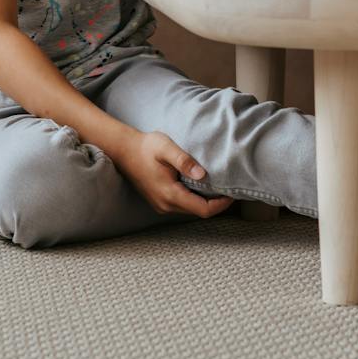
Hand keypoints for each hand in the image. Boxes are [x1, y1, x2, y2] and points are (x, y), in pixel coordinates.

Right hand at [112, 129, 235, 217]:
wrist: (124, 150)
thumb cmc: (146, 147)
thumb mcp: (166, 148)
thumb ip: (184, 161)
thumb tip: (202, 174)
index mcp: (170, 194)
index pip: (203, 210)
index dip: (221, 205)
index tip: (233, 193)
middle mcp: (165, 205)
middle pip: (199, 212)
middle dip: (216, 203)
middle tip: (230, 187)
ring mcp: (161, 205)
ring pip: (190, 209)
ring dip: (205, 201)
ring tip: (217, 185)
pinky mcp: (159, 201)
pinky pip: (182, 205)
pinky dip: (194, 198)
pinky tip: (199, 185)